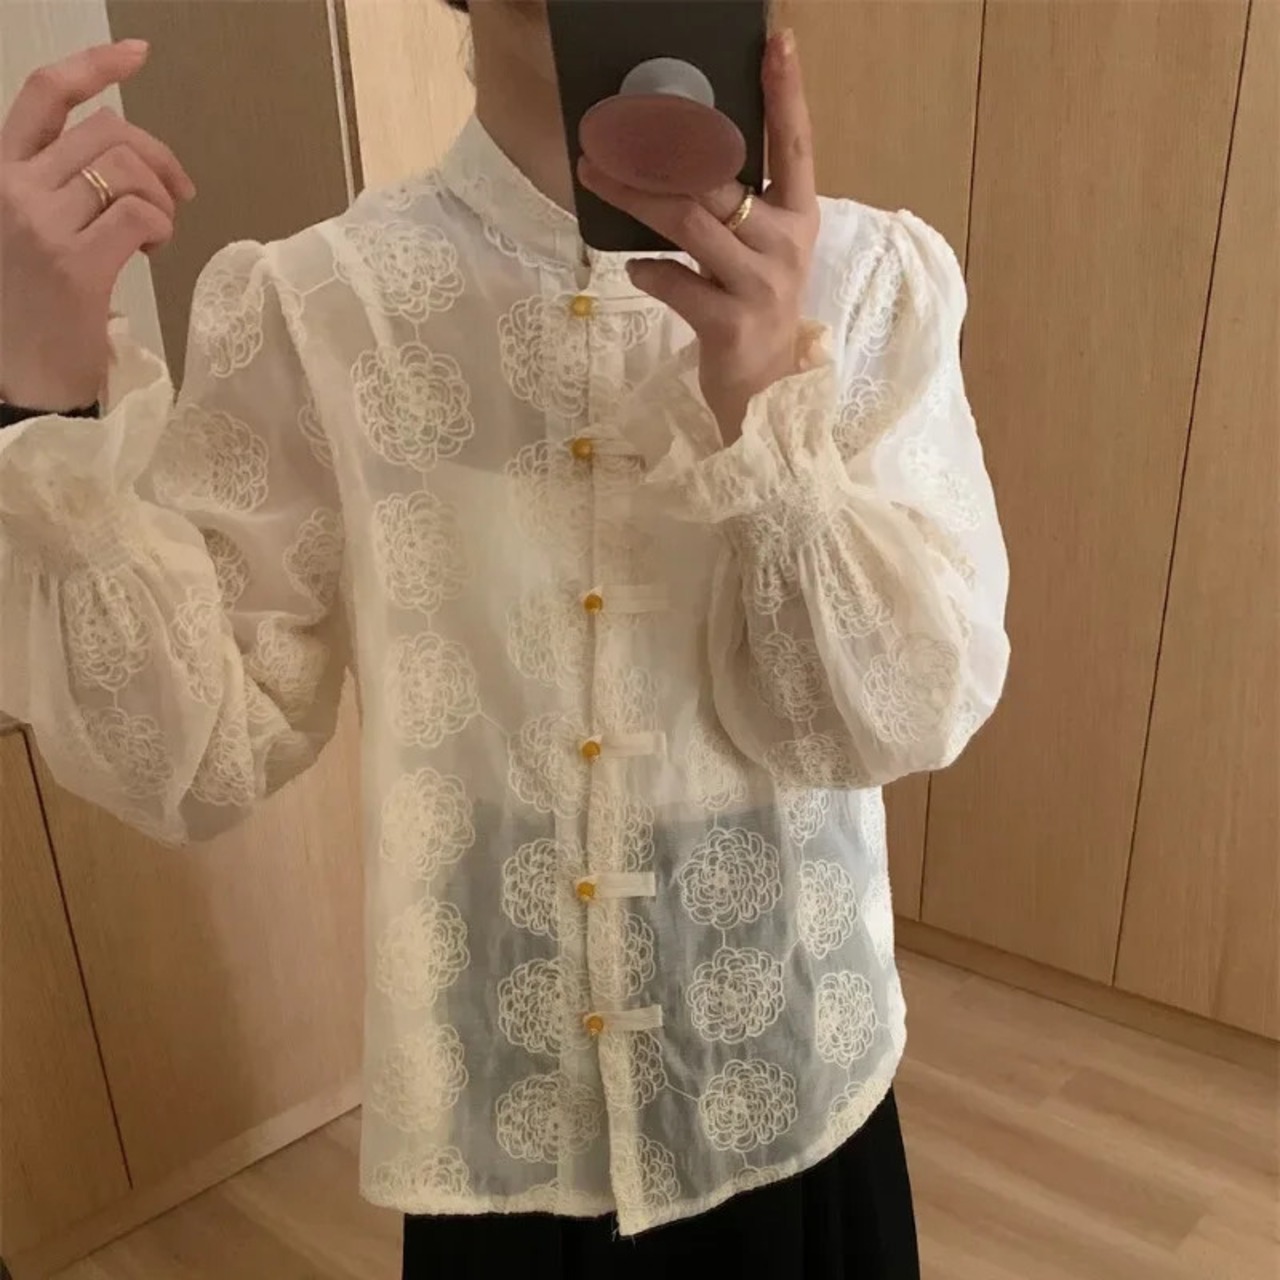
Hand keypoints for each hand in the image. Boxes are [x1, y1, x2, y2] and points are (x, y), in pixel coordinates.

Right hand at [0, 41, 195, 410]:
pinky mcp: (75, 264)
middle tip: (178, 196)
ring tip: (158, 233)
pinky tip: (152, 251)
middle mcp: (13, 188)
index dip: (93, 65)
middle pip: (107, 131)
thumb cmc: (36, 307)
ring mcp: (41, 224)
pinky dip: (161, 227)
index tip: (137, 53)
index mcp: (0, 173)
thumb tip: (131, 163)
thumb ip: (65, 187)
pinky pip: (141, 215)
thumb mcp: (37, 230)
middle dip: (158, 157)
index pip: (43, 95)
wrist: (23, 377)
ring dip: (162, 198)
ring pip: (128, 170)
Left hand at [578, 28, 818, 443]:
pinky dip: (649, 272)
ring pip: (689, 224)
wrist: (767, 394)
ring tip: (594, 174)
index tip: (776, 40)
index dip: (786, 93)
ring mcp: (760, 286)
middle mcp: (785, 244)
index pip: (795, 144)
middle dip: (656, 149)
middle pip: (715, 180)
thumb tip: (670, 158)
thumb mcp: (757, 253)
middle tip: (606, 128)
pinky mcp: (731, 325)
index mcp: (798, 217)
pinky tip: (637, 268)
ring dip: (634, 197)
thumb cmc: (752, 311)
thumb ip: (733, 209)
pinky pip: (677, 283)